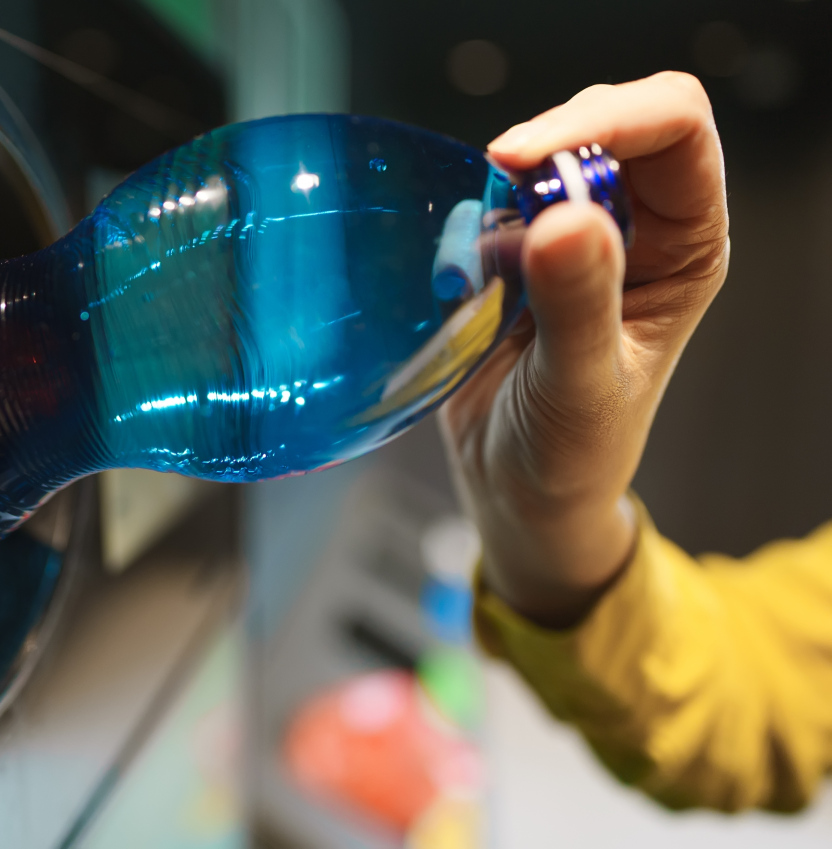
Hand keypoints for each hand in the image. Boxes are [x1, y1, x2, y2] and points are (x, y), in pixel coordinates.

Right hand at [440, 72, 729, 625]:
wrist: (514, 486)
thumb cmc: (570, 453)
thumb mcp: (580, 388)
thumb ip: (579, 307)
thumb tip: (566, 221)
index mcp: (684, 249)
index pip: (675, 133)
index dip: (609, 121)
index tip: (524, 158)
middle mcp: (638, 229)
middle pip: (609, 123)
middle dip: (551, 140)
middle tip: (496, 177)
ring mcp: (575, 236)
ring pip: (543, 155)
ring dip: (501, 190)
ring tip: (483, 270)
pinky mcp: (517, 251)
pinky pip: (489, 199)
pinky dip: (465, 222)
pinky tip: (462, 282)